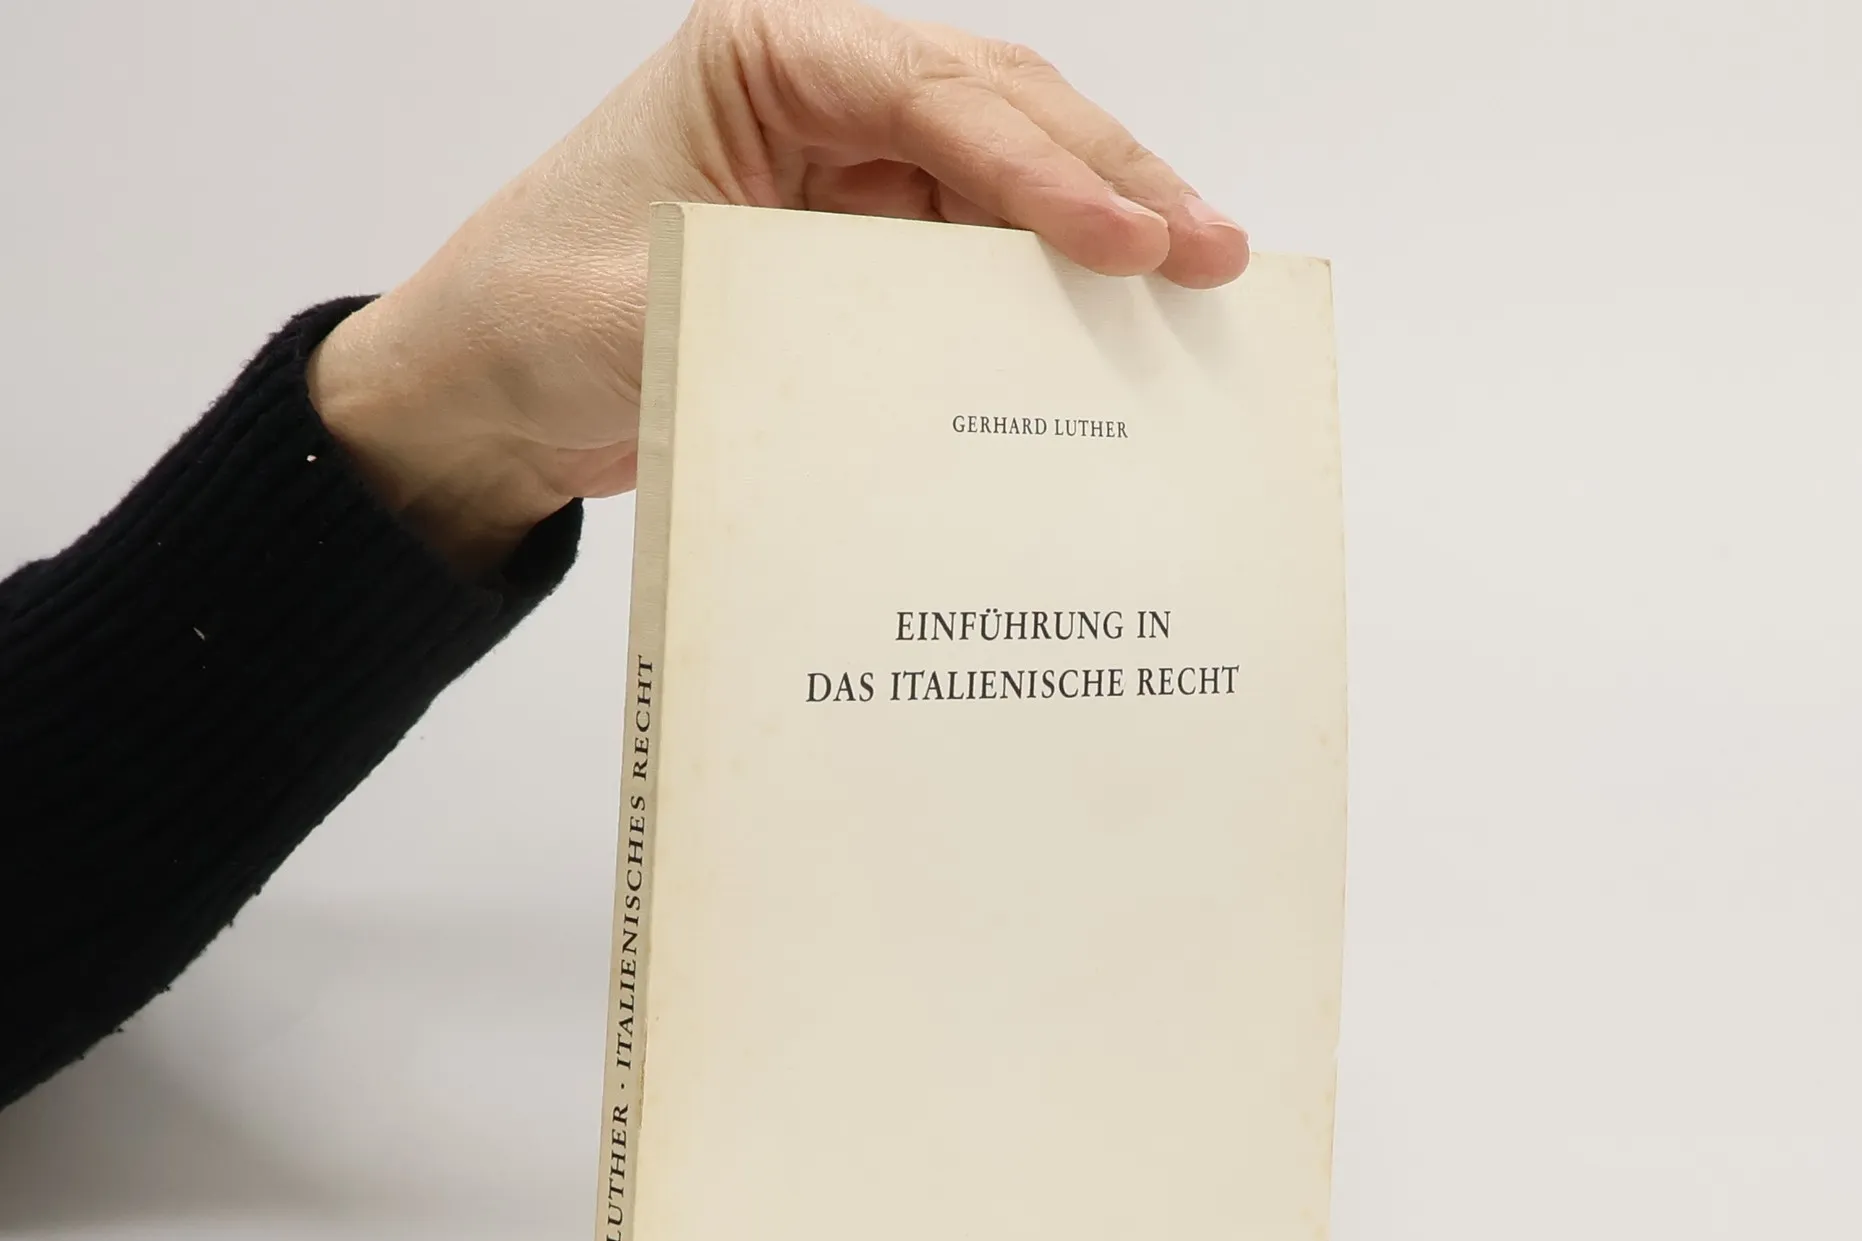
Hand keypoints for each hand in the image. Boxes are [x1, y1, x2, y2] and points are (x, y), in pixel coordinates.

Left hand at [309, 0, 1250, 571]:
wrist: (486, 396)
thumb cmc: (534, 321)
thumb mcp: (654, 314)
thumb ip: (794, 315)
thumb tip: (950, 362)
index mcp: (763, 58)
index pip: (933, 92)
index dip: (1041, 167)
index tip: (1126, 238)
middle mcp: (823, 98)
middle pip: (1002, 114)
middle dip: (1111, 181)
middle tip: (1210, 253)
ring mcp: (852, 175)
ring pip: (1008, 181)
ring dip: (1100, 232)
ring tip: (1197, 286)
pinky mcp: (864, 254)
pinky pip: (976, 262)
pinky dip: (1044, 294)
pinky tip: (1109, 332)